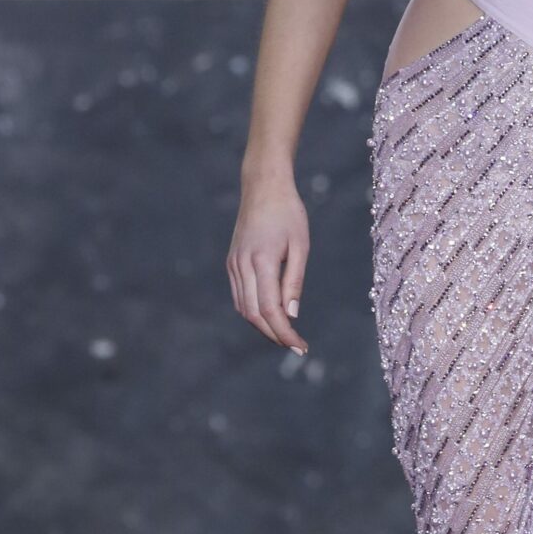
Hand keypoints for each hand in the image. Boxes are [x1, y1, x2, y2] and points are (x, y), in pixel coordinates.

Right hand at [228, 174, 311, 354]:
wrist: (263, 187)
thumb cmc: (288, 213)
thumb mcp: (300, 245)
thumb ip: (295, 282)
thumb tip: (292, 315)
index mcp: (261, 261)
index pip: (270, 309)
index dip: (284, 332)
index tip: (301, 346)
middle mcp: (242, 265)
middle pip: (254, 314)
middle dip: (274, 334)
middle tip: (296, 345)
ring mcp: (233, 264)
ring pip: (244, 308)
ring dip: (263, 325)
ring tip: (285, 334)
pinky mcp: (232, 262)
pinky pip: (239, 296)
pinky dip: (253, 311)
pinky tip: (270, 316)